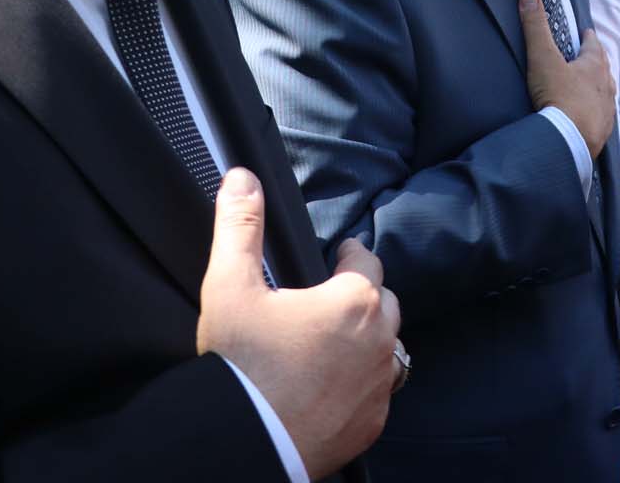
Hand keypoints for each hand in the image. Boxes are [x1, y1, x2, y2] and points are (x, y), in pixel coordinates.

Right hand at [198, 169, 400, 479]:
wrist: (244, 442)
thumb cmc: (240, 365)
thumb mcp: (230, 287)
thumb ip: (240, 226)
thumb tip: (242, 177)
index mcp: (354, 302)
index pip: (367, 263)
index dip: (352, 255)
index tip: (342, 253)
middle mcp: (379, 342)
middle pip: (385, 304)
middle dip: (366, 296)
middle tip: (337, 296)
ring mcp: (378, 387)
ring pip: (389, 350)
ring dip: (371, 340)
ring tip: (342, 339)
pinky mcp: (371, 425)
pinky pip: (379, 393)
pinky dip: (364, 383)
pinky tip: (339, 384)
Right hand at [521, 0, 615, 156]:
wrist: (570, 141)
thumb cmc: (559, 97)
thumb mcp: (543, 58)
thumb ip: (536, 27)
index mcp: (593, 66)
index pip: (593, 45)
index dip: (588, 38)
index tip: (586, 32)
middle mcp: (605, 86)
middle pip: (603, 68)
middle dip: (596, 61)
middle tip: (590, 57)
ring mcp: (606, 110)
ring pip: (605, 93)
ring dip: (598, 87)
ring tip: (591, 87)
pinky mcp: (602, 131)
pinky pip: (601, 117)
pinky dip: (595, 112)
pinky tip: (589, 117)